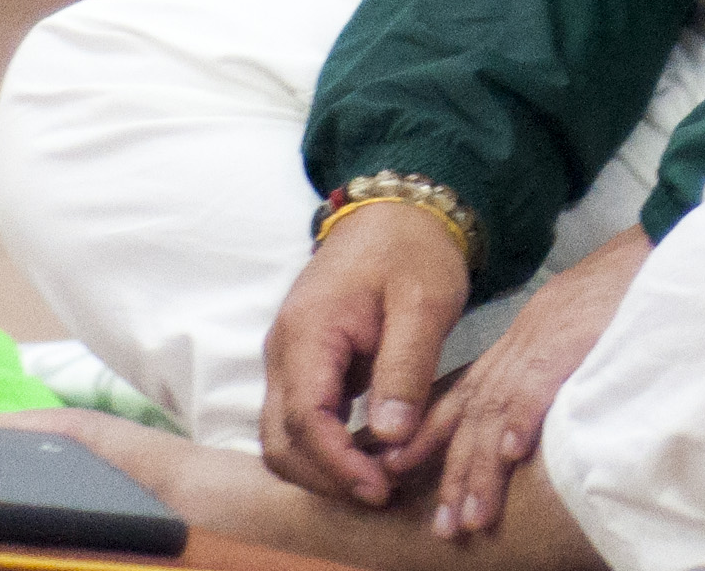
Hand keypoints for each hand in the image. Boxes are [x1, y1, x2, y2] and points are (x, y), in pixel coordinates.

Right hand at [260, 197, 471, 506]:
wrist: (397, 212)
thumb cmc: (413, 250)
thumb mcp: (424, 303)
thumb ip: (405, 368)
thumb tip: (391, 436)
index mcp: (309, 331)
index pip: (305, 419)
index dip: (338, 463)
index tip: (379, 488)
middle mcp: (284, 350)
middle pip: (280, 440)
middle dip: (325, 477)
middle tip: (381, 493)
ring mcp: (289, 359)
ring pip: (284, 436)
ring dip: (323, 467)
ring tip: (378, 479)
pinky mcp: (304, 366)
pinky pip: (301, 421)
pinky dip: (326, 447)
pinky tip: (371, 454)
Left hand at [411, 225, 648, 543]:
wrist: (656, 237)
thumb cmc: (629, 284)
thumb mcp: (579, 327)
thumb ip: (554, 366)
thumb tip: (539, 418)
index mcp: (523, 341)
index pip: (467, 393)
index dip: (434, 434)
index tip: (405, 469)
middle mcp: (523, 341)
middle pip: (473, 411)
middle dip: (453, 470)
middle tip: (442, 526)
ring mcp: (545, 338)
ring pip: (498, 409)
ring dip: (481, 466)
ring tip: (470, 515)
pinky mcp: (572, 335)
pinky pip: (541, 381)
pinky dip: (522, 418)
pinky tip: (511, 453)